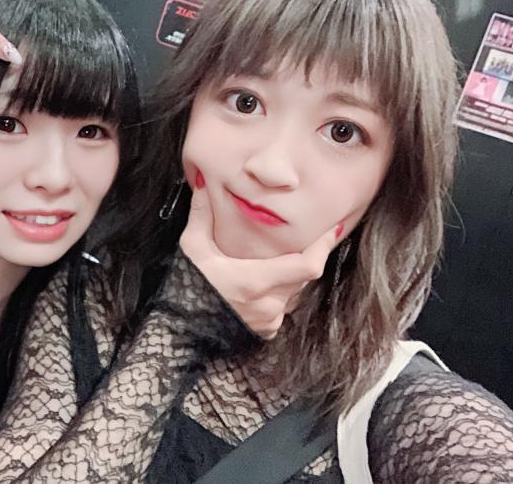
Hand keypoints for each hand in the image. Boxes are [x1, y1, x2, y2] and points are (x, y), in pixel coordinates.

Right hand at [179, 178, 339, 338]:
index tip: (333, 227)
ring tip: (274, 260)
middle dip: (304, 255)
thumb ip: (202, 214)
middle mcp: (269, 304)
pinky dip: (279, 294)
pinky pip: (283, 307)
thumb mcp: (192, 249)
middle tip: (303, 236)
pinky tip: (261, 286)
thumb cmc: (185, 289)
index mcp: (255, 281)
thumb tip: (205, 181)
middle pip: (304, 275)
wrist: (178, 331)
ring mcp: (269, 320)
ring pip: (295, 291)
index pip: (307, 265)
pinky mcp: (266, 331)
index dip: (323, 246)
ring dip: (290, 275)